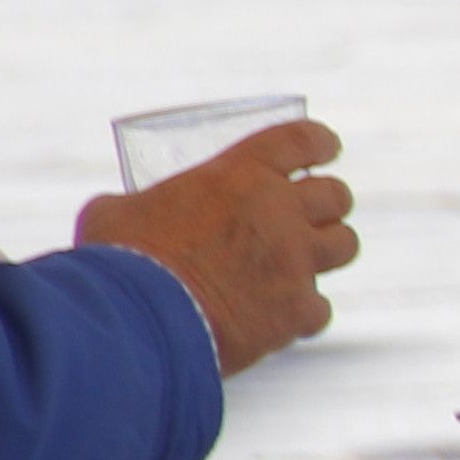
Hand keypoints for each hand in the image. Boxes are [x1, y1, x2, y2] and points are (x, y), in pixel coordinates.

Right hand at [78, 120, 358, 376]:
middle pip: (335, 195)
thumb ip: (137, 204)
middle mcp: (279, 211)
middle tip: (312, 213)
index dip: (320, 142)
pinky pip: (320, 308)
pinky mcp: (295, 310)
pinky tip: (282, 317)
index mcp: (240, 174)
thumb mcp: (116, 211)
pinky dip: (303, 312)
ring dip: (328, 250)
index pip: (300, 141)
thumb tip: (123, 211)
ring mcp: (295, 260)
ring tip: (307, 260)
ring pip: (344, 245)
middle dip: (327, 203)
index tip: (328, 147)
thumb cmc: (120, 259)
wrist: (138, 318)